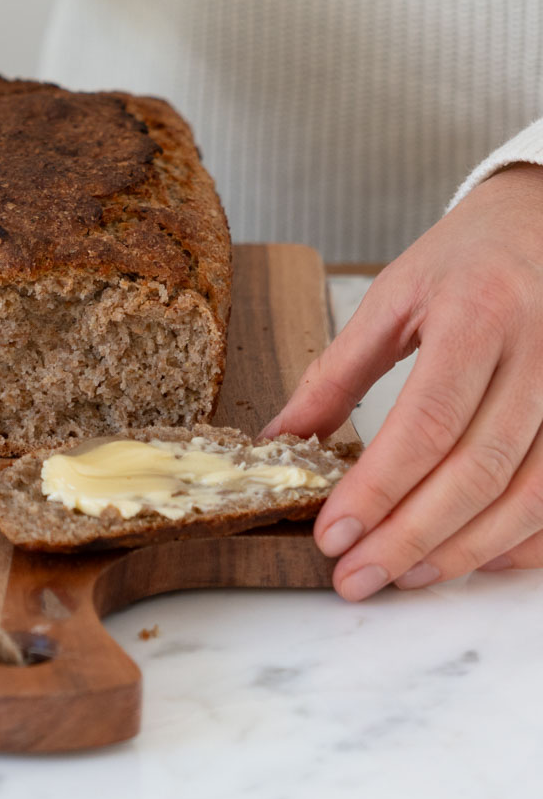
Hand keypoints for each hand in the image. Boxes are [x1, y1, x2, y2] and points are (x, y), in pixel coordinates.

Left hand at [262, 162, 542, 598]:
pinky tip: (471, 558)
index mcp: (477, 315)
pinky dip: (519, 540)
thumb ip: (338, 370)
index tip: (333, 534)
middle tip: (357, 577)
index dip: (379, 489)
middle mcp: (537, 355)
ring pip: (529, 496)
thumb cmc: (465, 258)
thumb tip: (282, 438)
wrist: (541, 221)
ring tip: (403, 575)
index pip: (426, 421)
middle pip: (478, 470)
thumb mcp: (392, 294)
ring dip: (463, 550)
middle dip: (412, 536)